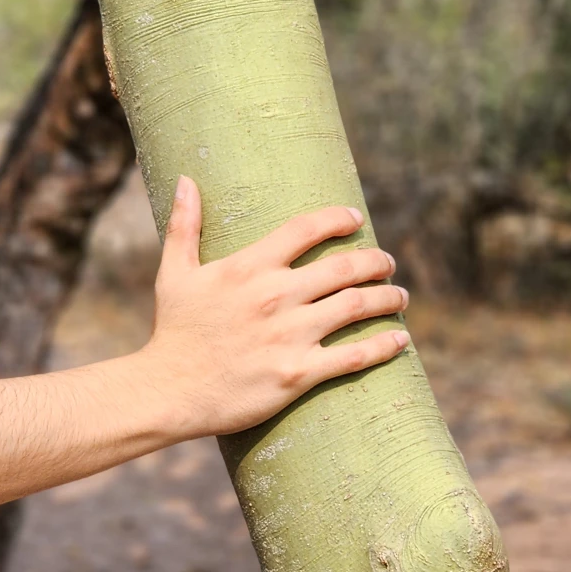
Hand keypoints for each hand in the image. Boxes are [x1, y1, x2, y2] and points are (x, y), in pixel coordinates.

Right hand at [135, 175, 409, 438]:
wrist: (168, 391)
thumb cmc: (172, 331)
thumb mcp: (175, 273)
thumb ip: (184, 225)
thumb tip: (185, 180)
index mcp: (249, 267)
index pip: (306, 229)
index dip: (338, 219)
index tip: (356, 219)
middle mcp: (276, 296)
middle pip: (345, 267)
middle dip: (376, 261)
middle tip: (387, 262)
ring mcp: (290, 335)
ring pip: (358, 307)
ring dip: (389, 298)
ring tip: (401, 296)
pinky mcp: (299, 373)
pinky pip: (355, 356)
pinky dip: (385, 346)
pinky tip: (402, 340)